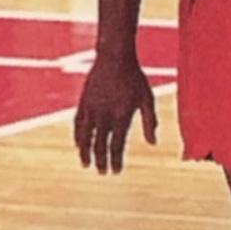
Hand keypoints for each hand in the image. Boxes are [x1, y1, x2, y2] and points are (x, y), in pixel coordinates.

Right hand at [74, 54, 157, 173]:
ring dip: (85, 152)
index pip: (117, 144)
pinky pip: (78, 123)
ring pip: (86, 136)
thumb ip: (149, 121)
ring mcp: (92, 108)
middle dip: (101, 160)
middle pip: (100, 144)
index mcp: (122, 115)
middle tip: (103, 172)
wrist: (115, 57)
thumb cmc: (135, 78)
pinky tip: (78, 144)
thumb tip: (153, 143)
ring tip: (86, 164)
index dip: (116, 160)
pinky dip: (77, 135)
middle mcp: (104, 114)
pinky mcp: (83, 101)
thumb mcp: (147, 98)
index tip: (116, 171)